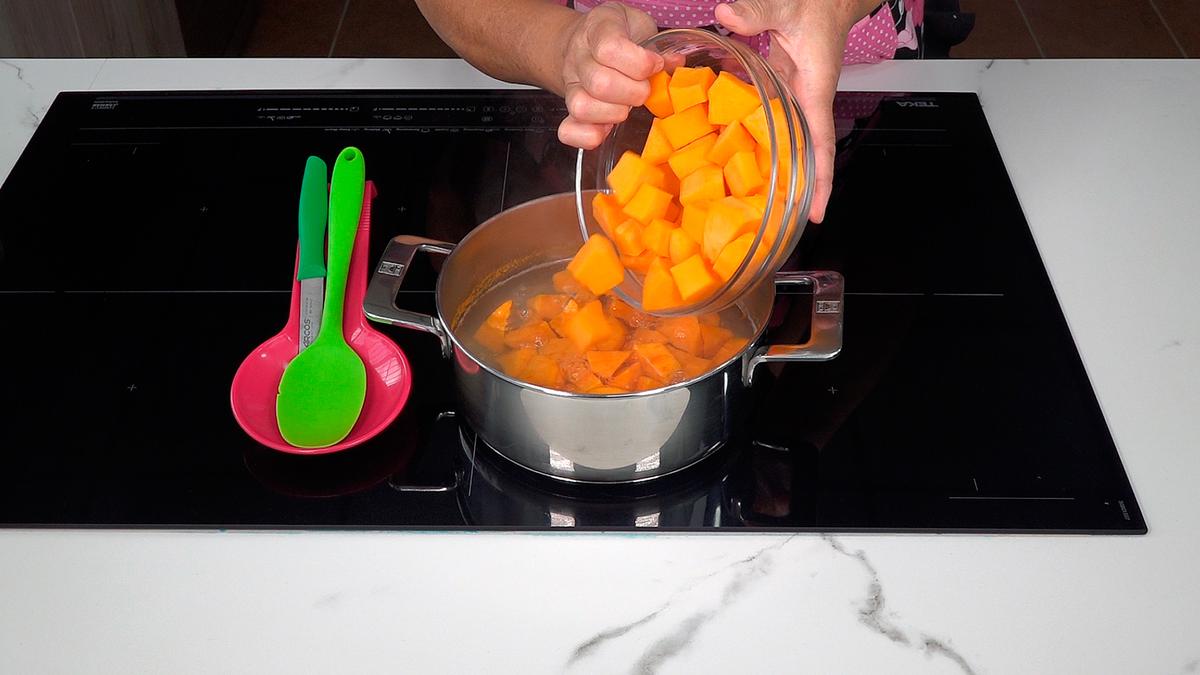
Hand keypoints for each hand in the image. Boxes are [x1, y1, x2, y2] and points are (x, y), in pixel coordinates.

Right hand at [556, 2, 663, 148]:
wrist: (586, 39)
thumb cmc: (620, 33)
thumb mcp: (640, 26)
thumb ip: (658, 45)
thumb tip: (675, 64)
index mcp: (598, 28)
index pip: (609, 49)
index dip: (639, 63)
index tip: (655, 65)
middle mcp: (578, 56)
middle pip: (600, 83)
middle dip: (633, 93)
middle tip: (644, 89)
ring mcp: (570, 84)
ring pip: (582, 108)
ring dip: (614, 113)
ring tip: (627, 106)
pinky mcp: (569, 109)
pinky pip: (568, 131)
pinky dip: (588, 136)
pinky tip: (606, 130)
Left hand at [716, 0, 874, 223]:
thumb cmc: (818, 4)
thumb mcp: (788, 6)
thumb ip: (757, 11)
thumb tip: (726, 14)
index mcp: (814, 88)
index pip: (820, 143)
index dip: (819, 180)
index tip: (816, 214)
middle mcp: (806, 100)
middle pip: (804, 154)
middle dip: (796, 190)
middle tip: (776, 226)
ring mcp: (793, 98)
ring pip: (787, 143)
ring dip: (775, 171)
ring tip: (754, 207)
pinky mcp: (781, 91)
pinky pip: (770, 123)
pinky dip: (756, 142)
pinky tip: (733, 159)